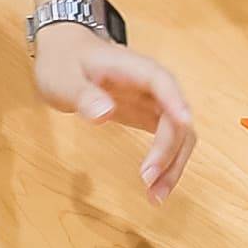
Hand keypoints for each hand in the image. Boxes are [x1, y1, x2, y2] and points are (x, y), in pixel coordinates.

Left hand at [32, 21, 196, 200]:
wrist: (67, 51)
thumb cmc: (65, 61)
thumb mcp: (63, 78)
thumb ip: (83, 95)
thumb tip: (104, 114)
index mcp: (133, 68)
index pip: (162, 83)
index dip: (176, 102)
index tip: (184, 124)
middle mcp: (152, 85)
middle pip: (177, 117)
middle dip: (168, 150)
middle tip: (147, 181)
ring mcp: (155, 102)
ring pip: (180, 134)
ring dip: (173, 164)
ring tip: (155, 196)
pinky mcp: (150, 116)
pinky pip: (169, 142)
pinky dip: (166, 164)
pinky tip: (154, 187)